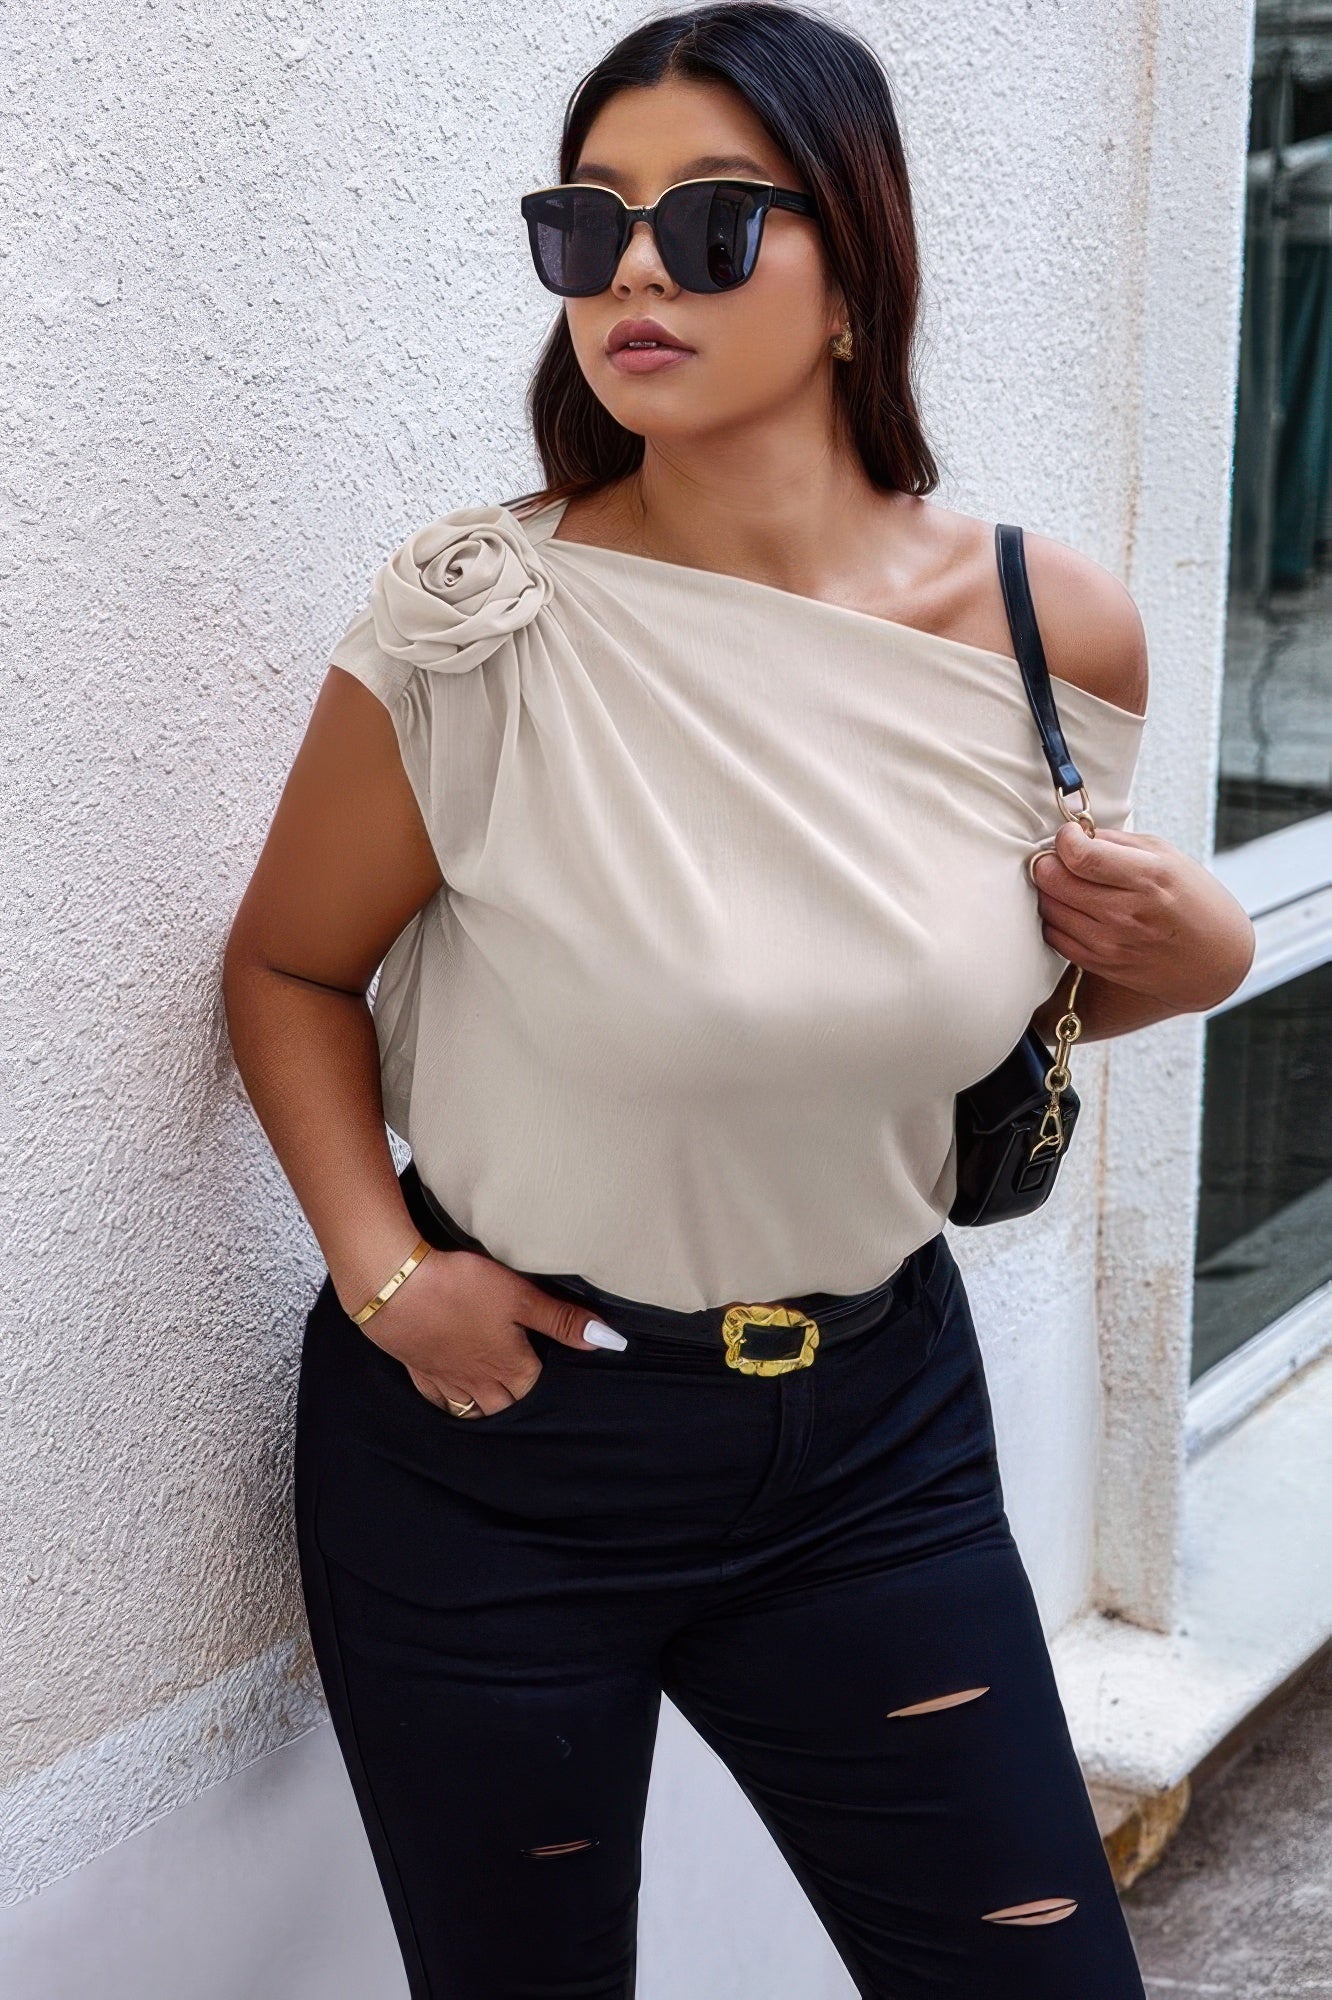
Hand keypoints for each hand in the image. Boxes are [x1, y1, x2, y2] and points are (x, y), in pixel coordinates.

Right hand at [355, 1248, 627, 1417]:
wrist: (394, 1288)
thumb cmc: (460, 1288)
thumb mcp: (520, 1297)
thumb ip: (562, 1320)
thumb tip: (610, 1341)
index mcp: (508, 1365)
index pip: (536, 1389)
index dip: (549, 1387)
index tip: (555, 1383)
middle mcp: (478, 1380)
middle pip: (505, 1407)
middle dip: (519, 1406)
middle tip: (529, 1399)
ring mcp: (445, 1378)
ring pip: (471, 1409)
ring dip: (487, 1411)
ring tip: (498, 1408)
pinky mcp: (417, 1368)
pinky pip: (436, 1399)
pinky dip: (448, 1405)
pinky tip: (451, 1401)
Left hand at [1029, 820, 1255, 1014]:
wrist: (1213, 959)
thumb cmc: (1193, 901)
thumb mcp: (1167, 856)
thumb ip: (1117, 842)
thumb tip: (1076, 835)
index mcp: (1149, 878)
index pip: (1080, 855)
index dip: (1065, 838)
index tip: (1071, 835)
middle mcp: (1126, 913)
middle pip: (1054, 880)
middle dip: (1049, 862)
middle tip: (1061, 858)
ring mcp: (1110, 942)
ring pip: (1048, 907)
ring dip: (1050, 890)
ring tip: (1071, 884)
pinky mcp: (1099, 963)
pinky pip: (1053, 935)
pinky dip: (1055, 918)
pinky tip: (1074, 909)